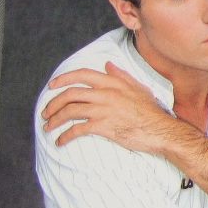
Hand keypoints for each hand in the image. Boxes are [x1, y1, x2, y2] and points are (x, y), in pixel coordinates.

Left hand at [42, 62, 207, 197]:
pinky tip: (60, 141)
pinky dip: (65, 136)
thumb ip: (121, 76)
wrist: (161, 131)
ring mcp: (104, 110)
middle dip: (53, 103)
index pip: (81, 75)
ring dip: (55, 120)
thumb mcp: (138, 88)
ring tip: (49, 127)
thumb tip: (107, 65)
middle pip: (70, 94)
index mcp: (113, 83)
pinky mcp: (103, 126)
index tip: (52, 86)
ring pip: (70, 111)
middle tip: (46, 112)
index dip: (63, 79)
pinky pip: (77, 129)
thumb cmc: (151, 112)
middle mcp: (106, 93)